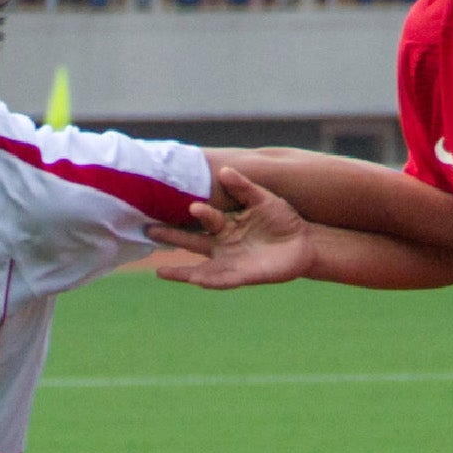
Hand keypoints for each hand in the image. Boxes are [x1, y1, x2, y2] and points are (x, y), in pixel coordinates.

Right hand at [147, 167, 315, 288]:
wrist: (304, 243)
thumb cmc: (282, 220)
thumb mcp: (263, 199)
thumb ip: (244, 188)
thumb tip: (224, 171)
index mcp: (226, 226)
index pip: (204, 218)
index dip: (196, 211)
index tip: (190, 204)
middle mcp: (222, 246)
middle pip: (191, 242)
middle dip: (171, 237)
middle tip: (148, 231)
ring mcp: (230, 263)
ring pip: (199, 269)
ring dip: (181, 272)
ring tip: (159, 273)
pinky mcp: (243, 276)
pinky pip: (223, 280)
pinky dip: (210, 281)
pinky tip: (197, 281)